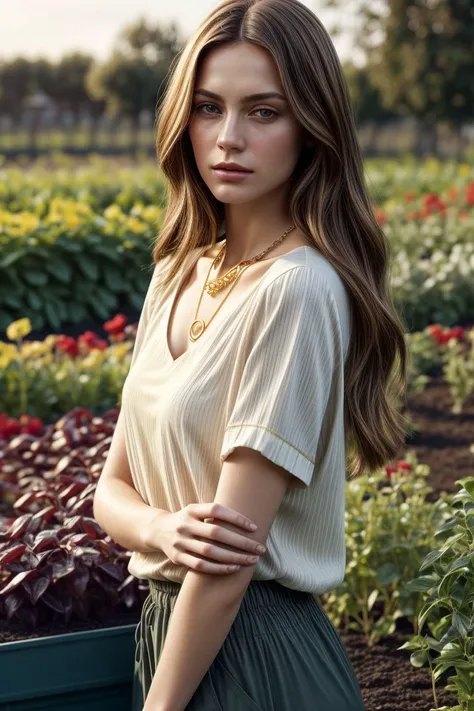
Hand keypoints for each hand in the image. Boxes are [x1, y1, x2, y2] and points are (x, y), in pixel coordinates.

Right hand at [146, 502, 264, 574]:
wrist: (158, 530)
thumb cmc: (187, 520)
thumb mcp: (195, 510)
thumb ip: (214, 513)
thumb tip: (246, 520)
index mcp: (191, 509)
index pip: (216, 510)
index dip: (236, 518)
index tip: (254, 527)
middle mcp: (185, 525)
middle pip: (216, 533)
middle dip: (241, 542)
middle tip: (260, 548)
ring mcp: (180, 542)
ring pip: (210, 552)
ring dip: (233, 557)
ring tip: (251, 560)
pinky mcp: (177, 558)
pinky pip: (201, 566)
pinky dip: (219, 568)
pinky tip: (234, 568)